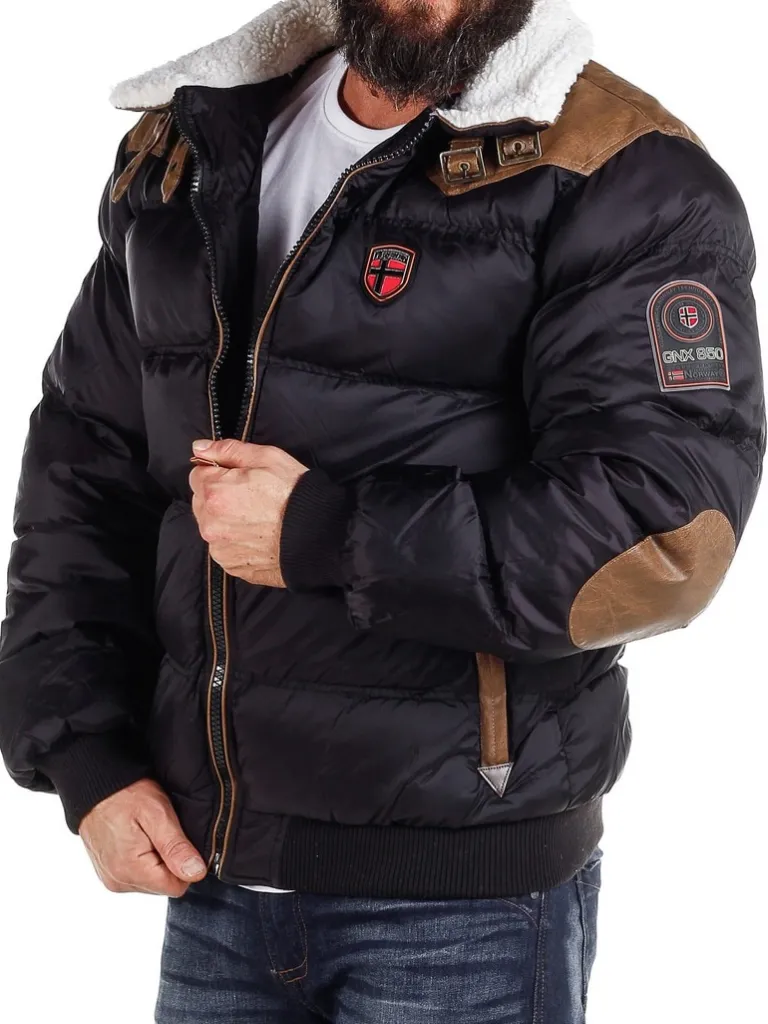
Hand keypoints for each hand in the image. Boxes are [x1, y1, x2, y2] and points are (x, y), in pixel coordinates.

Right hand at [79, 778, 206, 895]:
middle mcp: (118, 882)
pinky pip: (136, 875)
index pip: (176, 886)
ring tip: (146, 832)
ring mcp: (111, 879)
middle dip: (168, 861)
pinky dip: (142, 859)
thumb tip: (196, 873)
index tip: (175, 839)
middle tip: (159, 832)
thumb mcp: (158, 815)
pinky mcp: (108, 873)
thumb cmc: (126, 795)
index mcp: (131, 871)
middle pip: (162, 885)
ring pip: (151, 881)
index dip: (183, 863)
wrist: (96, 786)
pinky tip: (137, 837)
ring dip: (155, 860)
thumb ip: (176, 848)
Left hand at [189, 439, 308, 586]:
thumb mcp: (268, 458)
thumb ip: (228, 450)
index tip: (238, 477)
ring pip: (212, 526)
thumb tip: (200, 448)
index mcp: (215, 492)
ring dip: (226, 520)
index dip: (219, 472)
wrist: (318, 538)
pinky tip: (258, 535)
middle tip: (251, 497)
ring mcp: (219, 548)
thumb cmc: (296, 496)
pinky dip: (235, 541)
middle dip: (219, 496)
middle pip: (202, 502)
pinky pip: (224, 547)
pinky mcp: (230, 565)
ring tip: (257, 519)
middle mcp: (210, 523)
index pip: (197, 474)